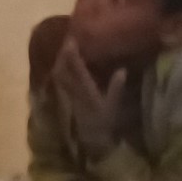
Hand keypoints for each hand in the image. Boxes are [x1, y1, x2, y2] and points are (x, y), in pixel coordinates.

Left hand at [46, 34, 121, 155]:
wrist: (91, 139)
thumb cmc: (105, 122)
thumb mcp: (113, 106)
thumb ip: (116, 88)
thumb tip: (122, 70)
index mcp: (86, 90)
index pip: (77, 70)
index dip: (72, 55)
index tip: (71, 41)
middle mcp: (74, 91)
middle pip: (63, 70)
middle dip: (62, 55)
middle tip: (66, 41)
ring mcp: (68, 95)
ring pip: (59, 76)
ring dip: (59, 62)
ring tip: (63, 50)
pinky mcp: (66, 99)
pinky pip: (60, 82)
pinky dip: (59, 72)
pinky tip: (61, 66)